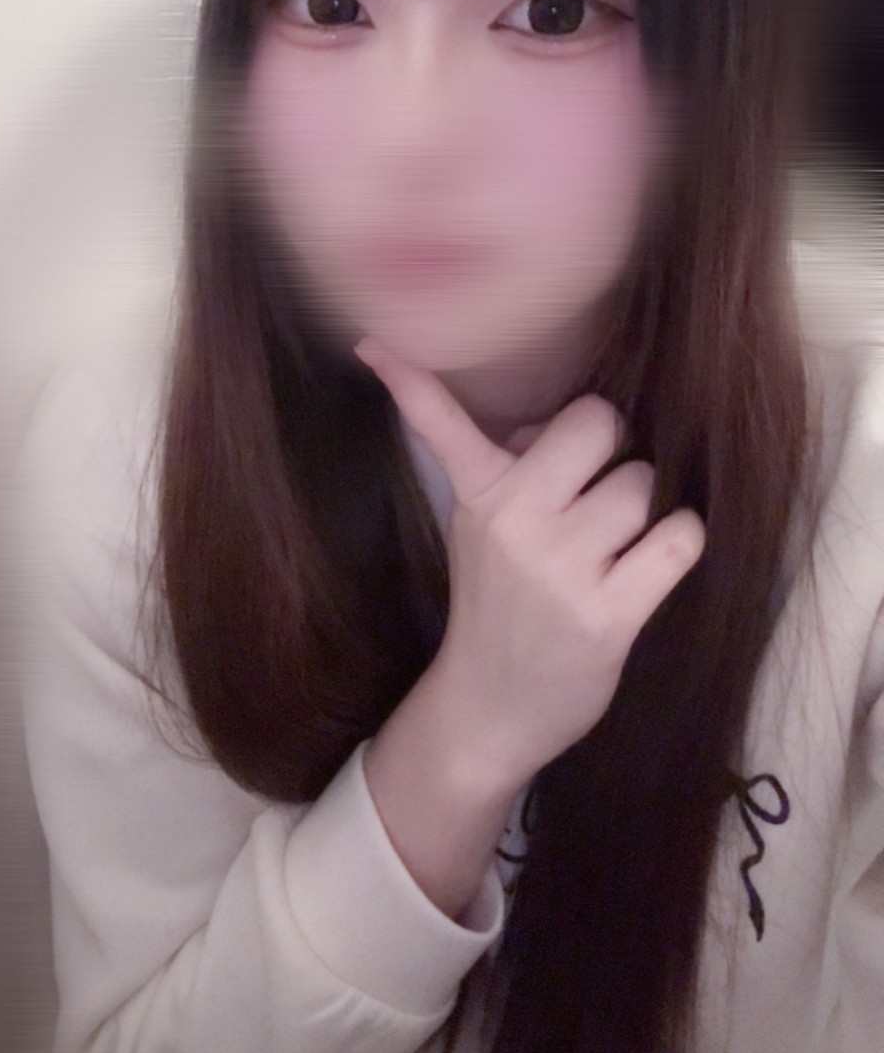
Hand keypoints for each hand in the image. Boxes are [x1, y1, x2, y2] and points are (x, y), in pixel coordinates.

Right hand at [354, 336, 705, 792]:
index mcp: (480, 497)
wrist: (491, 711)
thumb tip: (563, 422)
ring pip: (644, 483)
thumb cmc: (501, 605)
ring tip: (615, 546)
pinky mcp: (609, 614)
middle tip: (596, 486)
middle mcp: (516, 524)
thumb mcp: (481, 530)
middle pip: (598, 422)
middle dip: (611, 446)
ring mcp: (562, 569)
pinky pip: (679, 539)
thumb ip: (514, 470)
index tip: (373, 341)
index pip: (441, 426)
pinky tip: (651, 565)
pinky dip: (678, 543)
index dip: (410, 381)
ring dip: (644, 509)